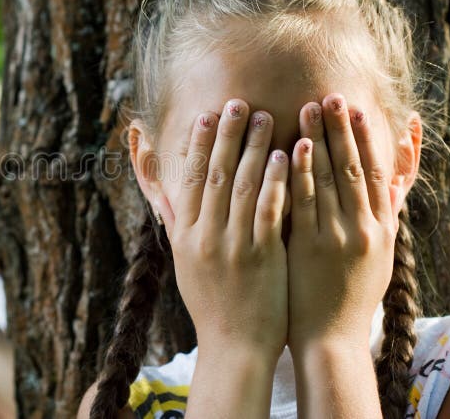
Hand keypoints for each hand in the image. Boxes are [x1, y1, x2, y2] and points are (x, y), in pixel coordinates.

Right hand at [163, 99, 288, 358]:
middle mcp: (204, 236)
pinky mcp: (261, 255)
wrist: (234, 347)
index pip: (188, 180)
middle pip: (213, 173)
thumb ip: (177, 228)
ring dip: (252, 147)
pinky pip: (267, 209)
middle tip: (236, 102)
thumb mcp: (185, 264)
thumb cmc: (211, 305)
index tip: (206, 116)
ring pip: (240, 184)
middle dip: (225, 134)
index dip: (197, 145)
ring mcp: (232, 245)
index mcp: (184, 236)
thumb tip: (165, 198)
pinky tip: (284, 154)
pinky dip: (274, 179)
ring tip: (263, 116)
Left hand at [287, 93, 395, 352]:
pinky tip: (292, 148)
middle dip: (343, 129)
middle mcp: (364, 229)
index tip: (357, 108)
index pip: (378, 173)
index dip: (368, 139)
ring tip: (310, 108)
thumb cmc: (353, 293)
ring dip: (320, 141)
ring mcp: (336, 238)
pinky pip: (303, 204)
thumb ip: (386, 212)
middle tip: (332, 95)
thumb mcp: (381, 252)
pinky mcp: (308, 248)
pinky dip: (300, 174)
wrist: (331, 336)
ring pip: (330, 180)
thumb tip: (396, 178)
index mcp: (382, 228)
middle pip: (354, 169)